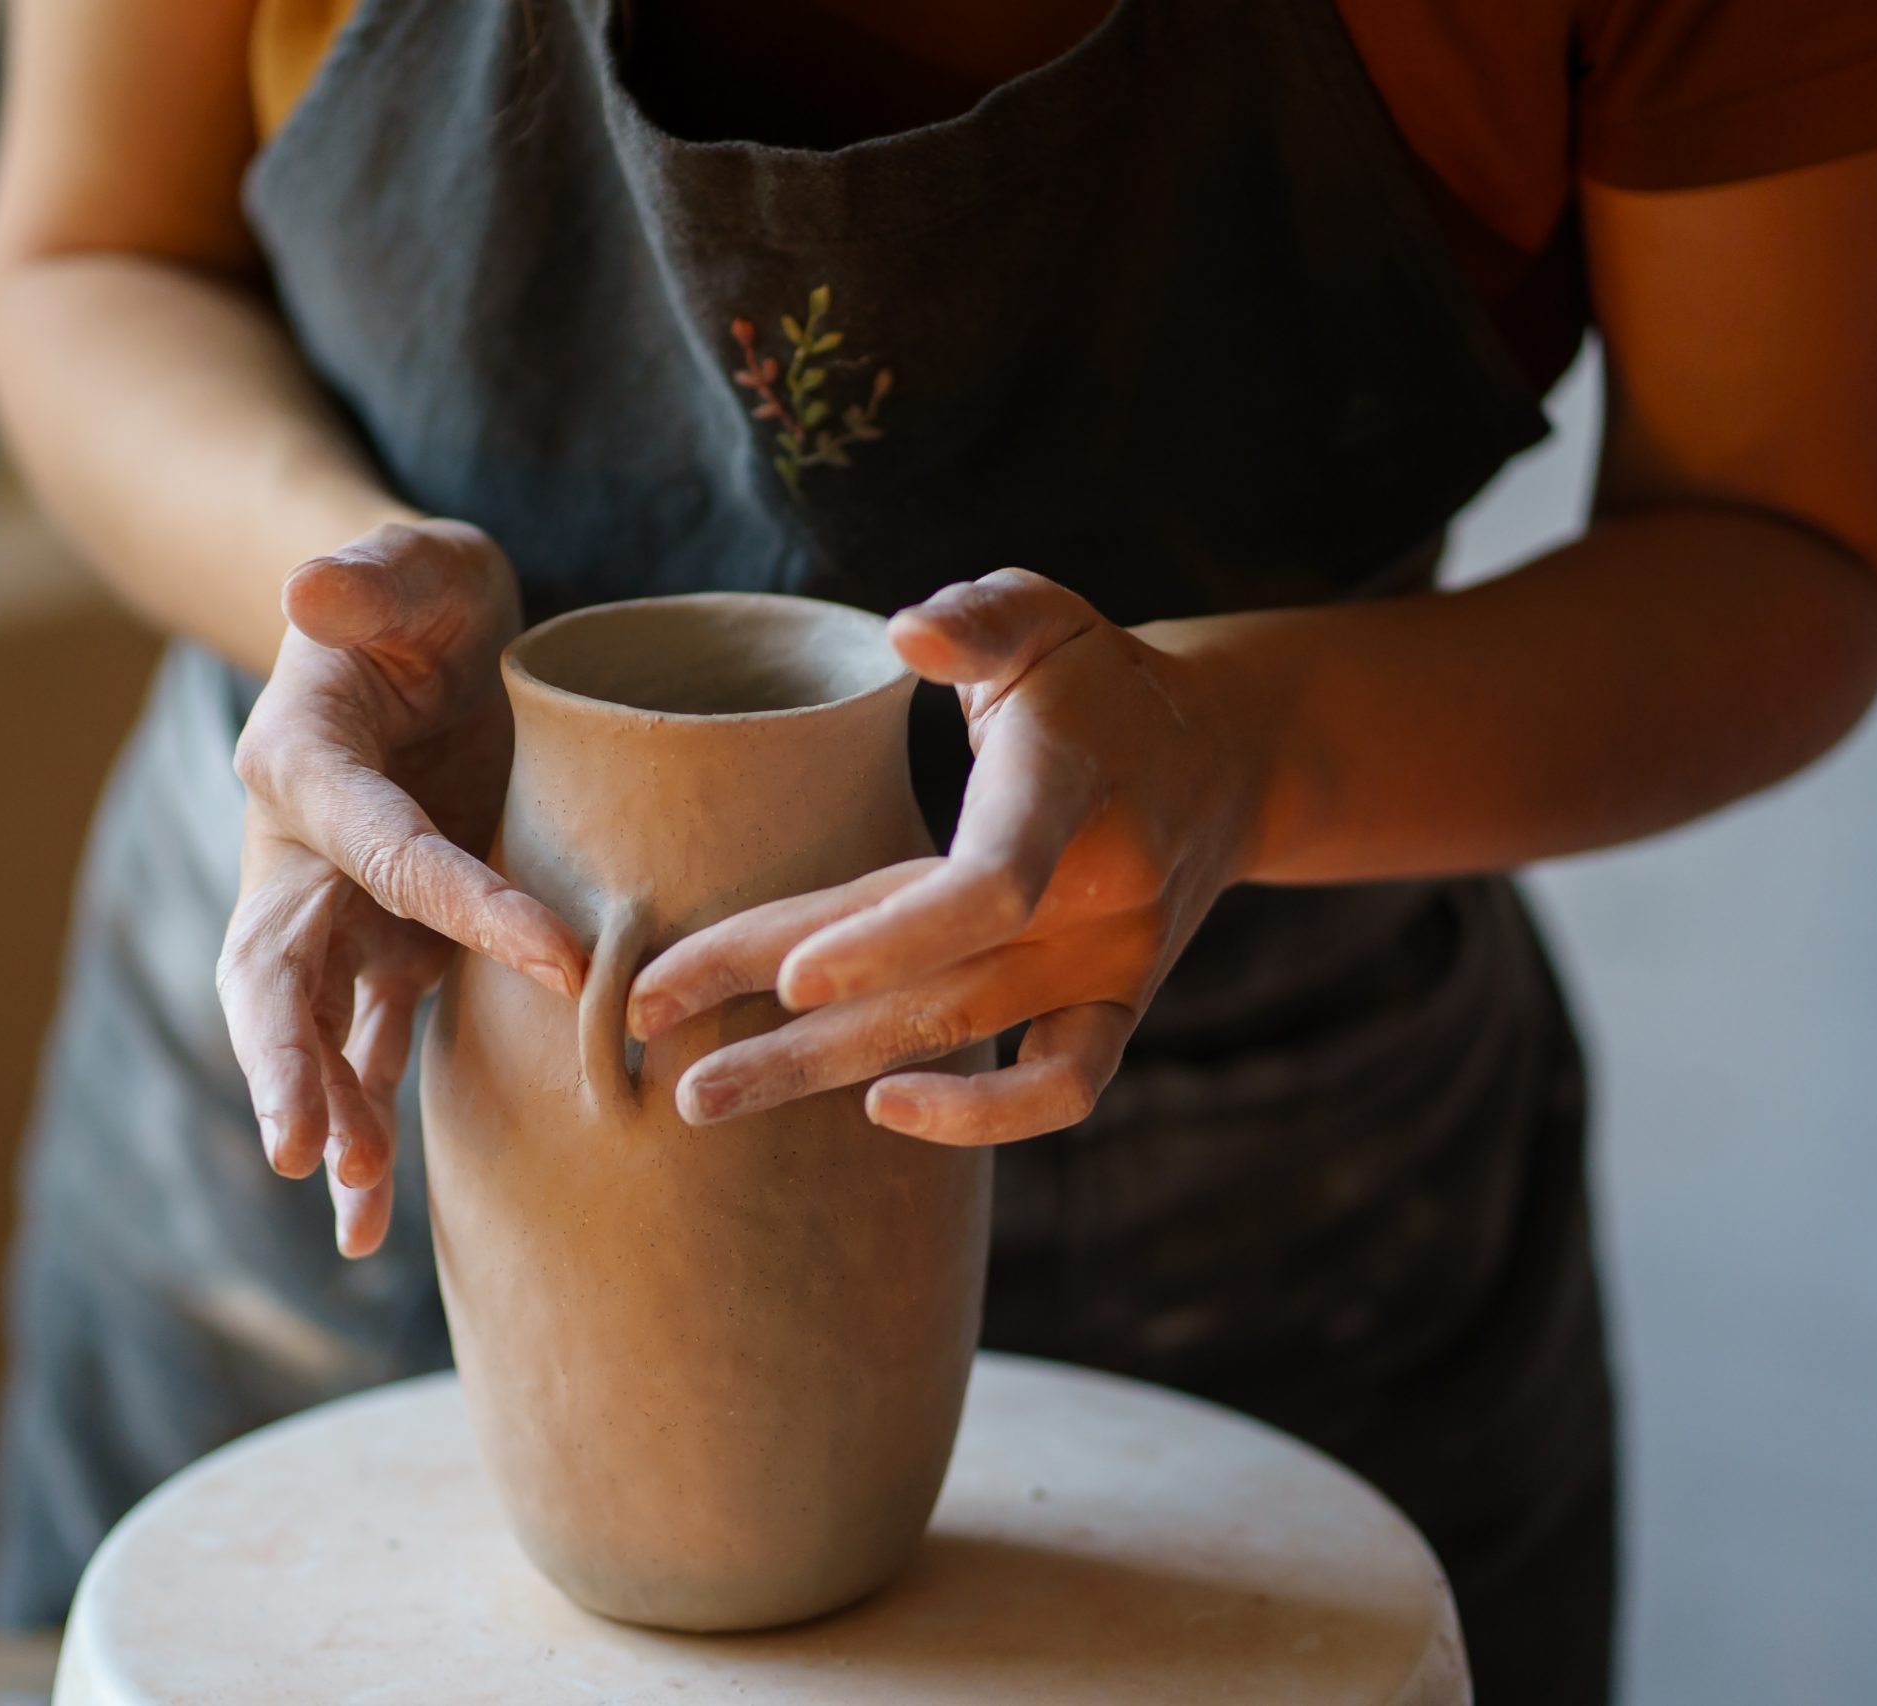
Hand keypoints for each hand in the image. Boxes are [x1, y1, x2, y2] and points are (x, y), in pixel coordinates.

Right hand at [220, 520, 586, 1254]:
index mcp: (301, 763)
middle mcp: (300, 855)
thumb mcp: (413, 565)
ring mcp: (337, 917)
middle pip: (280, 971)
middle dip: (290, 1060)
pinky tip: (365, 1226)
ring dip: (331, 1114)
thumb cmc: (424, 599)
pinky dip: (365, 1129)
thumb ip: (368, 572)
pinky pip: (365, 1051)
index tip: (560, 957)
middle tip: (306, 1147)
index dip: (464, 902)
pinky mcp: (381, 952)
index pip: (383, 845)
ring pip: (315, 1032)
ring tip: (352, 1210)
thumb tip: (308, 588)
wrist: (428, 645)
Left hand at [626, 569, 1265, 1145]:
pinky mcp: (1113, 1011)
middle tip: (650, 1028)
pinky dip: (980, 1119)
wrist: (1226, 756)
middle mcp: (1096, 897)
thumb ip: (979, 618)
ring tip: (701, 1094)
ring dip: (819, 1071)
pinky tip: (879, 1108)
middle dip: (785, 1016)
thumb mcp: (1045, 617)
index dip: (888, 940)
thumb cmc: (1097, 682)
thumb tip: (909, 631)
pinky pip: (1061, 1091)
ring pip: (957, 1038)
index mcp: (1067, 794)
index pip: (988, 887)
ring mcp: (1108, 966)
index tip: (787, 980)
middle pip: (933, 979)